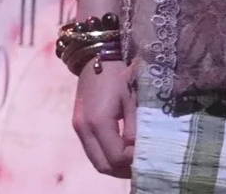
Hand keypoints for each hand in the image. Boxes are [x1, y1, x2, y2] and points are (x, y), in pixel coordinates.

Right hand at [71, 58, 135, 177]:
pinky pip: (92, 150)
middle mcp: (83, 128)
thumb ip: (134, 128)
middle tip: (140, 164)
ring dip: (113, 165)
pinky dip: (106, 155)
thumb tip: (137, 151)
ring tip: (132, 159)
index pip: (116, 157)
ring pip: (96, 160)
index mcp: (98, 121)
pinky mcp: (78, 124)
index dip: (132, 160)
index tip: (146, 152)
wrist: (96, 54)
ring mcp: (78, 127)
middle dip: (122, 170)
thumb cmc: (118, 73)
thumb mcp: (132, 99)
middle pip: (102, 165)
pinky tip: (120, 149)